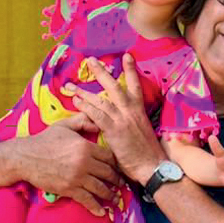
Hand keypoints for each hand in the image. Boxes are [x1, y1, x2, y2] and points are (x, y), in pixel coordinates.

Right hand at [18, 115, 121, 215]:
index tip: (119, 167)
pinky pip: (87, 200)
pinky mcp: (69, 189)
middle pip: (108, 173)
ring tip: (115, 199)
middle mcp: (84, 163)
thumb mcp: (64, 125)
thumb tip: (97, 122)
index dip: (116, 163)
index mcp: (85, 146)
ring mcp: (77, 177)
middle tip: (122, 184)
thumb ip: (82, 121)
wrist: (25, 157)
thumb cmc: (44, 140)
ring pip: (100, 188)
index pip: (109, 157)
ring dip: (110, 195)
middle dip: (117, 180)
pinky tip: (101, 212)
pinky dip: (95, 207)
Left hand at [68, 54, 162, 185]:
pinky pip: (97, 115)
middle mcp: (131, 111)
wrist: (152, 166)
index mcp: (139, 110)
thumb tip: (121, 121)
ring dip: (84, 91)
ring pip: (101, 100)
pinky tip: (76, 102)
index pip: (136, 85)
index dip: (131, 69)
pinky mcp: (114, 130)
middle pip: (114, 86)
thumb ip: (130, 123)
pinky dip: (86, 107)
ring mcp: (122, 120)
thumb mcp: (141, 132)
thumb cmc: (148, 153)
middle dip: (101, 72)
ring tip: (71, 85)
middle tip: (90, 60)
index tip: (127, 55)